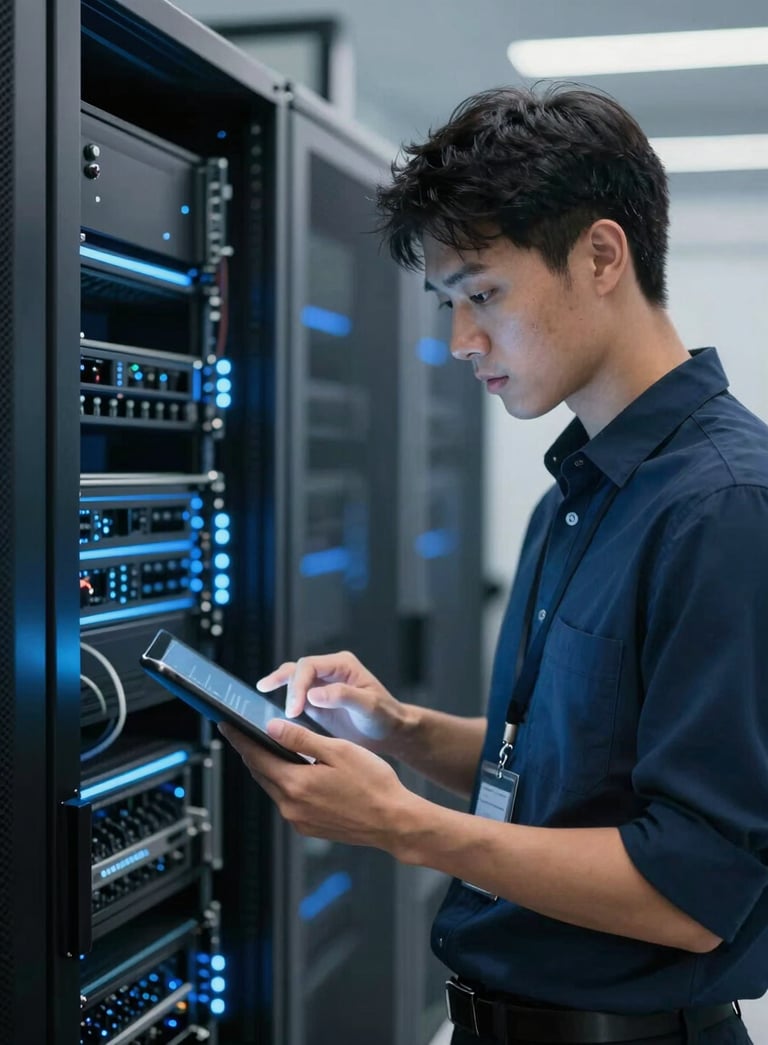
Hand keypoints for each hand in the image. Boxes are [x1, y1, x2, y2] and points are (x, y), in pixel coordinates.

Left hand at [218, 719, 414, 849]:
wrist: (394, 821)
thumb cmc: (373, 783)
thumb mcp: (338, 751)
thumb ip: (301, 739)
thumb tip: (271, 728)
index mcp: (295, 784)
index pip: (255, 756)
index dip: (239, 738)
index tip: (226, 724)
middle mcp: (290, 806)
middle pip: (260, 772)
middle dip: (251, 750)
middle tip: (243, 731)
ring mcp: (298, 819)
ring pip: (273, 786)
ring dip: (268, 766)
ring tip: (268, 746)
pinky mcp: (307, 827)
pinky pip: (287, 799)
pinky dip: (284, 781)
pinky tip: (295, 769)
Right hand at [256, 651, 407, 750]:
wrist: (390, 732)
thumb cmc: (385, 716)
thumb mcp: (369, 706)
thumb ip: (343, 696)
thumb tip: (313, 694)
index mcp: (342, 665)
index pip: (309, 666)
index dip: (297, 686)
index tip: (294, 710)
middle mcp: (330, 670)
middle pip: (298, 670)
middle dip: (288, 689)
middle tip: (288, 714)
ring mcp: (322, 684)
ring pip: (293, 678)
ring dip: (280, 687)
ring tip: (263, 693)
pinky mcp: (316, 700)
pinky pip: (295, 694)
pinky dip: (283, 698)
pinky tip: (270, 703)